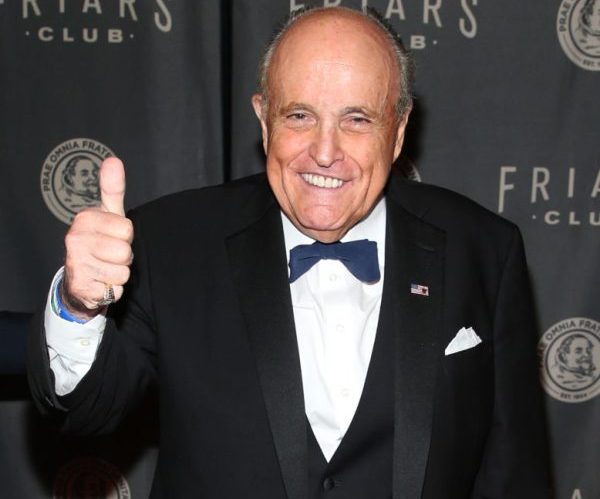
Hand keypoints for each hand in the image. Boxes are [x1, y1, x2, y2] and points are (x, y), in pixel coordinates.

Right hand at [61, 157, 133, 319]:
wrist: (80, 278)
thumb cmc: (100, 240)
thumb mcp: (109, 214)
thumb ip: (113, 189)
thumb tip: (113, 161)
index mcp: (85, 219)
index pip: (127, 229)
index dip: (126, 236)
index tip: (114, 236)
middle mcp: (75, 240)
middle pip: (125, 252)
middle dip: (124, 256)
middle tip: (110, 254)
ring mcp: (76, 264)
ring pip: (122, 272)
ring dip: (119, 273)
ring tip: (106, 267)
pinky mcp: (81, 287)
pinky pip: (115, 289)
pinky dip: (113, 289)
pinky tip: (101, 281)